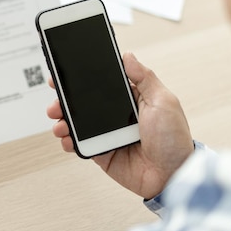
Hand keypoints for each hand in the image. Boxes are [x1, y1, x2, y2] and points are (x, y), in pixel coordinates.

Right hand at [46, 52, 193, 198]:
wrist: (172, 174)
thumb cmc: (173, 138)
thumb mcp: (163, 101)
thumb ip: (144, 77)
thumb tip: (128, 56)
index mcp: (131, 99)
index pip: (102, 85)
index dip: (83, 80)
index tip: (65, 74)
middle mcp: (117, 115)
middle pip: (84, 103)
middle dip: (66, 101)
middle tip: (57, 101)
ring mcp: (108, 134)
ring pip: (78, 124)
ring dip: (63, 121)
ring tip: (59, 122)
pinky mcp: (102, 152)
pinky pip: (80, 144)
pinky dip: (69, 142)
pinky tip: (66, 139)